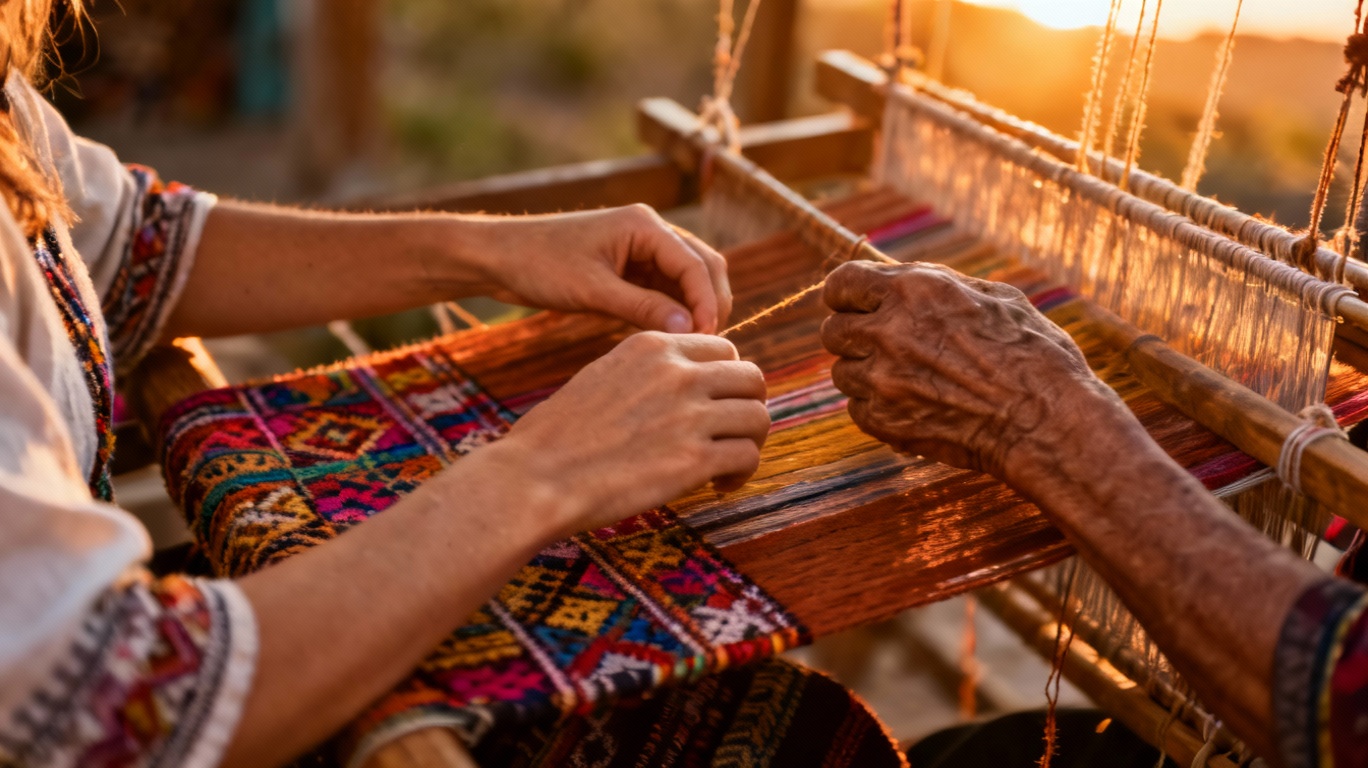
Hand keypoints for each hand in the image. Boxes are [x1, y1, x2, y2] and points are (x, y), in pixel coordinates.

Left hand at [478, 205, 731, 333]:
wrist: (499, 257)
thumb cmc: (539, 264)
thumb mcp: (592, 290)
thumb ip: (642, 307)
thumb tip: (688, 329)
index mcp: (645, 225)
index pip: (697, 265)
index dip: (707, 303)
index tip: (708, 340)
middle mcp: (650, 232)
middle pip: (703, 268)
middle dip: (710, 305)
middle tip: (707, 346)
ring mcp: (641, 249)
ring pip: (687, 280)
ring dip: (694, 310)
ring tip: (691, 347)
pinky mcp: (630, 268)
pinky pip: (665, 290)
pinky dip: (673, 312)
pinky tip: (669, 337)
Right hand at [489, 332, 768, 533]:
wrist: (535, 477)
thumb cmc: (557, 437)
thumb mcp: (603, 375)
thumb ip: (648, 373)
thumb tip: (681, 388)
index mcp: (653, 347)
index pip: (724, 348)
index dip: (727, 380)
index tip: (715, 405)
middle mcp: (677, 373)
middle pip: (751, 378)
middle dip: (746, 407)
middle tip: (730, 435)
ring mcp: (689, 415)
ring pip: (757, 417)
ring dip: (749, 443)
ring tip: (727, 467)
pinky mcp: (694, 460)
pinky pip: (746, 457)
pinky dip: (741, 473)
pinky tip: (719, 485)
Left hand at [819, 261, 1123, 479]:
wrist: (1045, 422)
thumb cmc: (1034, 355)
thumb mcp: (995, 298)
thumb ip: (940, 287)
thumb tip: (908, 280)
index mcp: (914, 291)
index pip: (841, 282)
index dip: (845, 294)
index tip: (853, 303)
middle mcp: (889, 331)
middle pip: (833, 330)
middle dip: (854, 335)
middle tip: (883, 345)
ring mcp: (882, 380)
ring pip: (842, 372)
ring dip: (865, 374)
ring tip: (906, 379)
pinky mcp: (884, 421)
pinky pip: (857, 409)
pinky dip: (876, 408)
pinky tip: (912, 405)